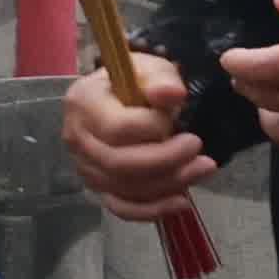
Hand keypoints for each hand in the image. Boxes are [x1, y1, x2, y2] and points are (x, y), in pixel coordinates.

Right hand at [59, 53, 210, 218]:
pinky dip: (151, 210)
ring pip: (123, 187)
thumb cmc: (135, 82)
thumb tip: (173, 95)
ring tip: (202, 168)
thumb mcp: (150, 68)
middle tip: (198, 149)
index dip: (153, 127)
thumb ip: (161, 79)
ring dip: (167, 183)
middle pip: (118, 163)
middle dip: (165, 160)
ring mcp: (84, 167)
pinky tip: (180, 202)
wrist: (119, 98)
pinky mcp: (98, 187)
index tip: (179, 115)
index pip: (117, 128)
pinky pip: (121, 207)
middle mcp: (76, 138)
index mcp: (84, 103)